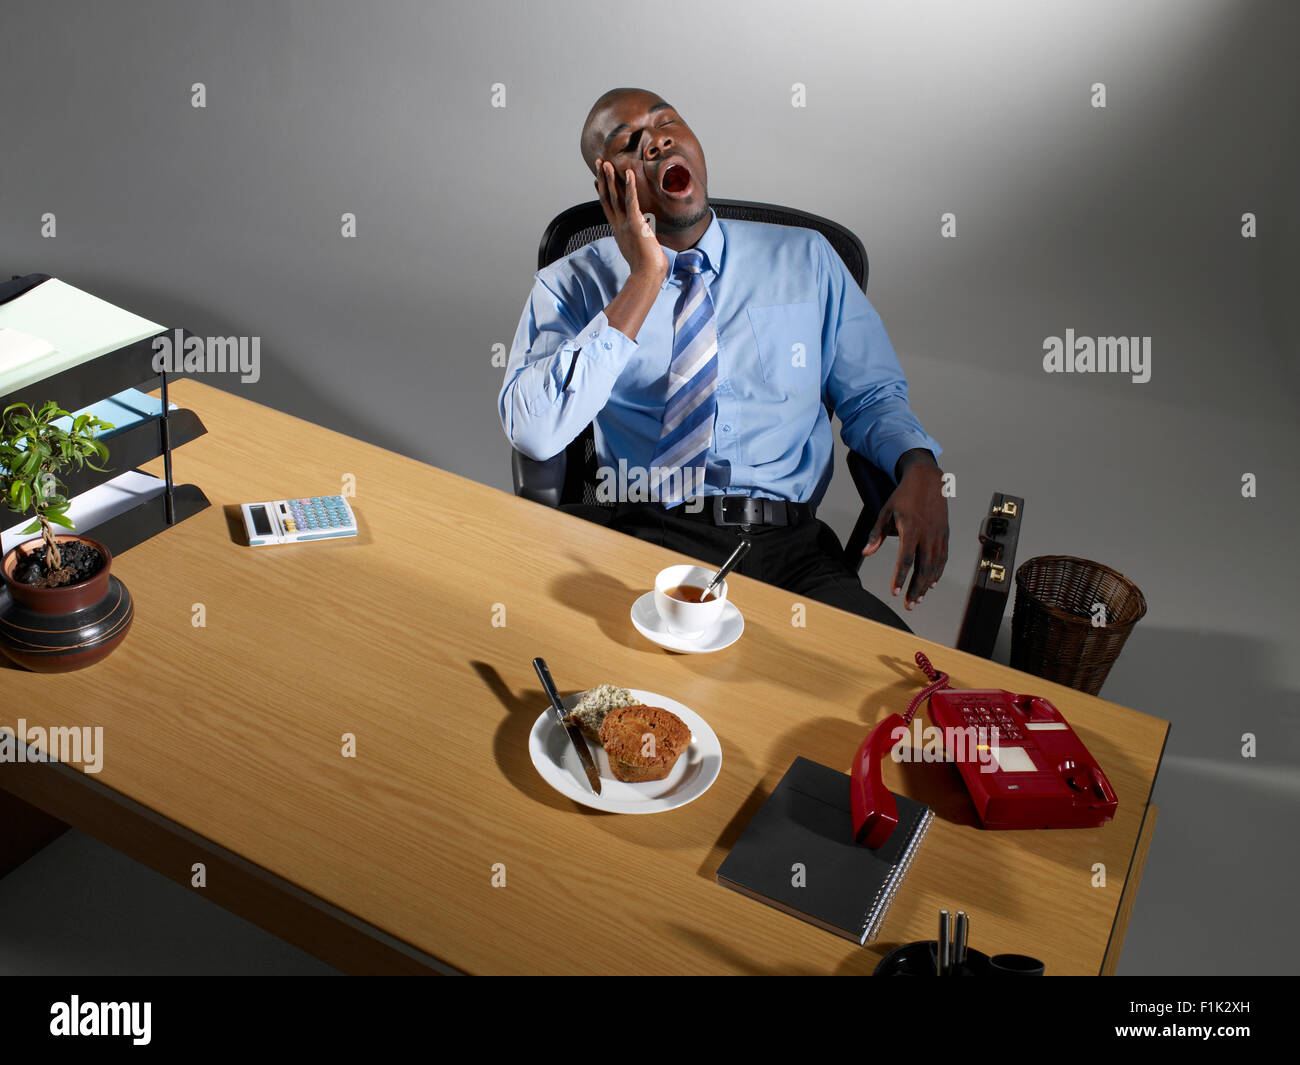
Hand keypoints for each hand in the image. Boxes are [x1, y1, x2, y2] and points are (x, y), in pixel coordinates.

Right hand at [593, 157, 666, 280]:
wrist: (647, 275)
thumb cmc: (648, 267)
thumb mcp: (640, 250)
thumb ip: (640, 240)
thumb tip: (646, 238)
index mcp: (619, 231)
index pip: (608, 207)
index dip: (602, 192)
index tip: (597, 180)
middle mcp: (619, 225)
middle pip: (607, 198)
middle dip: (602, 180)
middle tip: (599, 164)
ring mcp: (625, 224)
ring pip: (614, 197)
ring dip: (610, 179)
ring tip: (606, 163)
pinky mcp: (635, 223)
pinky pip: (631, 201)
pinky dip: (630, 187)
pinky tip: (628, 173)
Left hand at [862, 460, 948, 609]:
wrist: (928, 479)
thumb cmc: (904, 495)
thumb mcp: (885, 511)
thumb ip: (876, 534)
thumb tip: (866, 552)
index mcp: (911, 529)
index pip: (906, 559)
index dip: (900, 577)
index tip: (895, 592)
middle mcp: (927, 534)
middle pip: (923, 568)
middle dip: (916, 589)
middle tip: (909, 605)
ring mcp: (938, 535)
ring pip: (934, 566)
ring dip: (926, 585)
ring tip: (918, 599)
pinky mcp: (944, 534)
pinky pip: (942, 558)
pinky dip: (938, 573)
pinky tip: (931, 584)